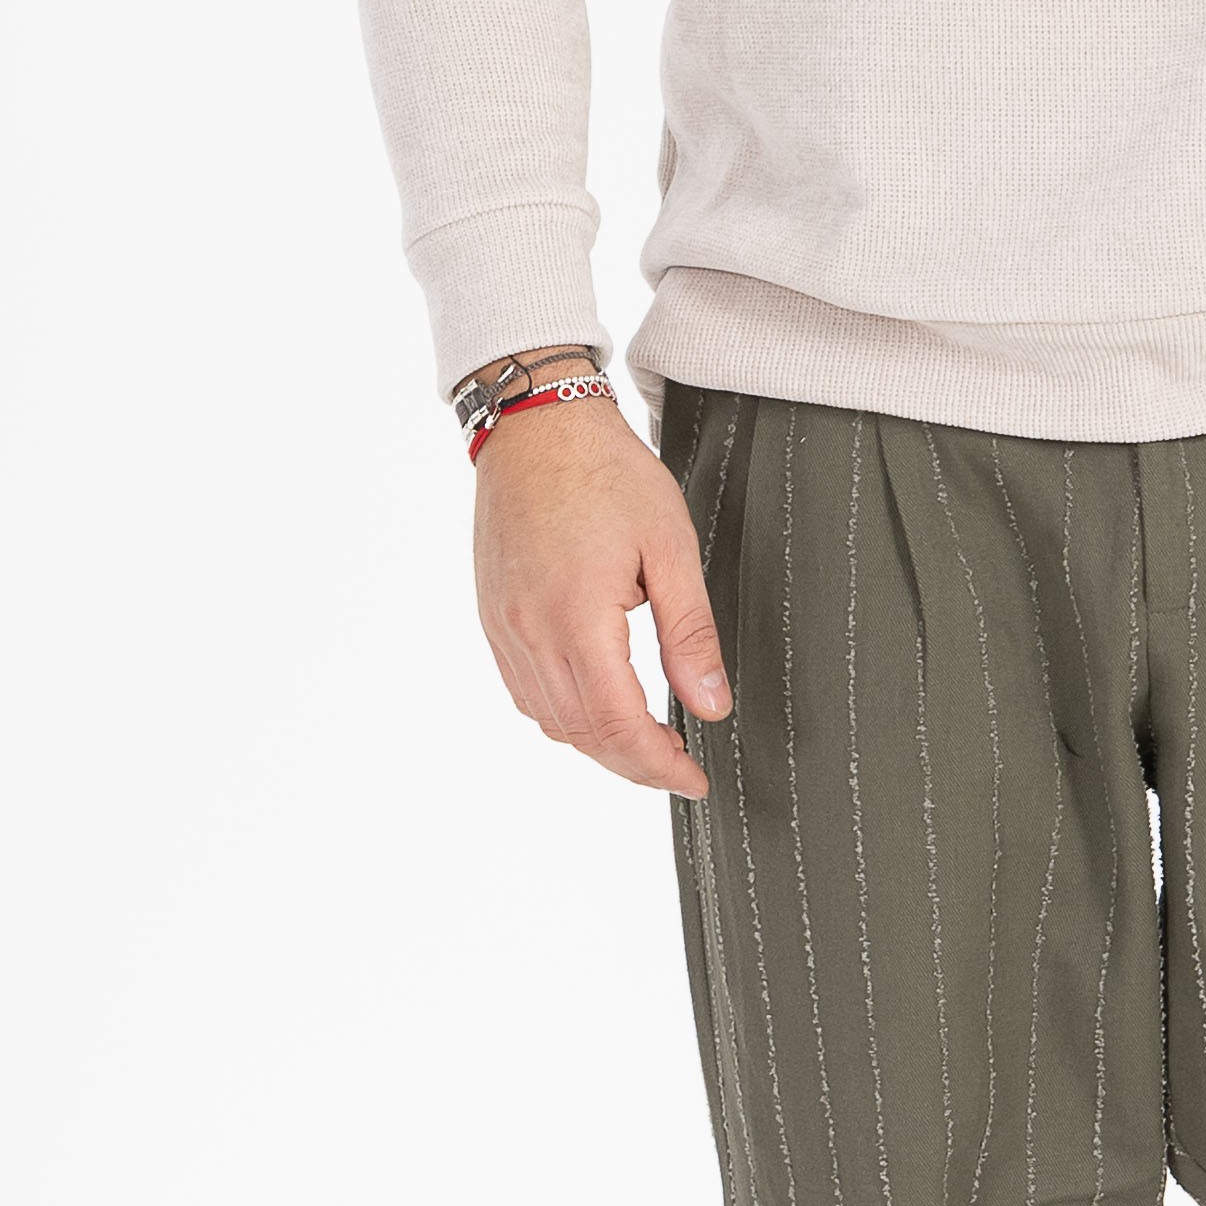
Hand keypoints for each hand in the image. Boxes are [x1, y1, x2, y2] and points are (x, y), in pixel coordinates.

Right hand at [471, 393, 730, 796]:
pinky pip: (525, 692)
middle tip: (679, 768)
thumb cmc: (608, 472)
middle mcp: (530, 633)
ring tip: (647, 742)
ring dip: (598, 745)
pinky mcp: (494, 617)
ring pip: (550, 721)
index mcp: (577, 618)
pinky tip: (598, 706)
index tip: (695, 778)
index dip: (660, 765)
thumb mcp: (670, 546)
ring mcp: (504, 628)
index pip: (619, 725)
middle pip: (582, 735)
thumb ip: (690, 633)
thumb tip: (711, 704)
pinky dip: (563, 716)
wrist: (537, 426)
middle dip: (634, 765)